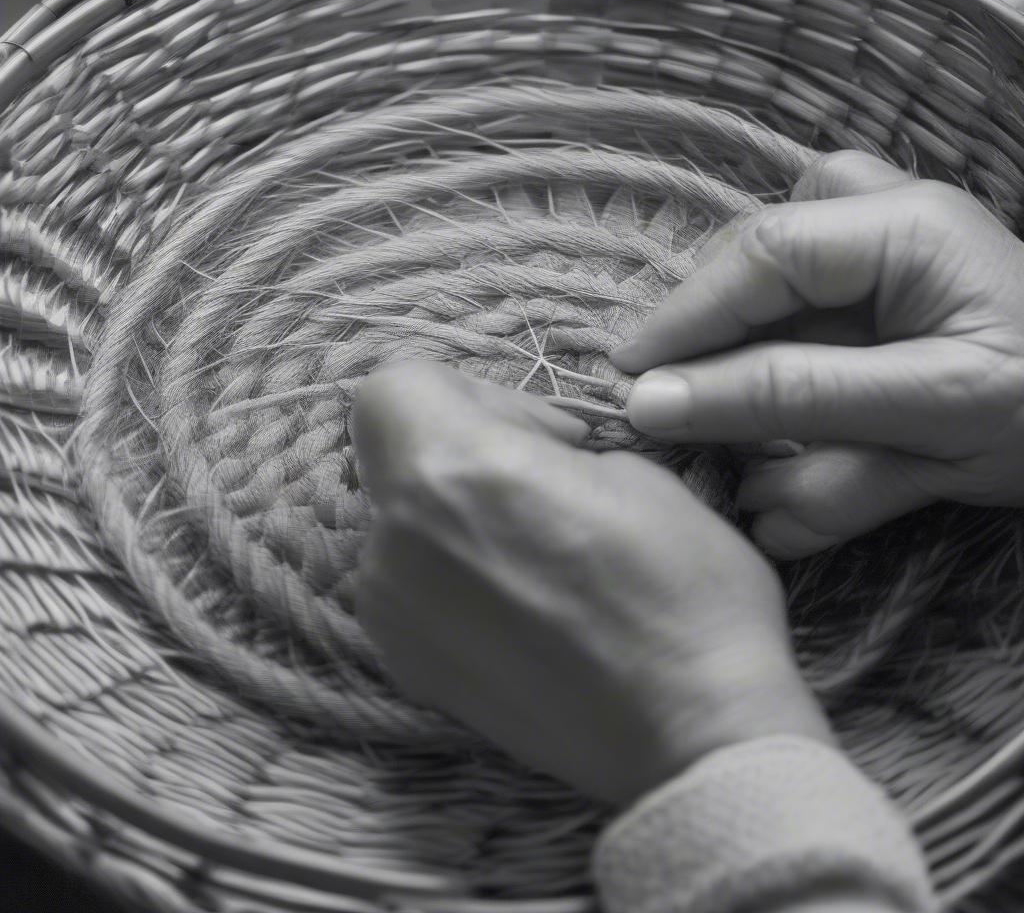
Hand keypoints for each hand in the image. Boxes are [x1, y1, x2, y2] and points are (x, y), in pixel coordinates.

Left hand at [352, 362, 830, 807]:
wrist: (692, 733)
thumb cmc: (682, 590)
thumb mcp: (632, 470)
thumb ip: (545, 442)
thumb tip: (524, 450)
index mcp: (453, 470)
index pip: (392, 386)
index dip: (463, 391)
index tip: (533, 430)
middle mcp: (397, 538)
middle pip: (395, 451)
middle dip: (461, 446)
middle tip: (542, 482)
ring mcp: (391, 610)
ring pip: (400, 519)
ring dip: (454, 512)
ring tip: (534, 550)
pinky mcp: (403, 664)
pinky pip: (407, 582)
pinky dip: (447, 572)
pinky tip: (518, 603)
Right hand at [612, 151, 1023, 559]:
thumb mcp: (926, 414)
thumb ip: (790, 401)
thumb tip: (655, 402)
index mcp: (906, 228)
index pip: (762, 254)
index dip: (684, 316)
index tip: (628, 381)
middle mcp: (883, 220)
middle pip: (754, 263)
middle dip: (712, 341)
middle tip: (670, 409)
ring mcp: (877, 254)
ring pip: (770, 288)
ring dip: (747, 360)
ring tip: (729, 428)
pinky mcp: (873, 299)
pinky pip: (796, 316)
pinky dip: (781, 383)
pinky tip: (788, 446)